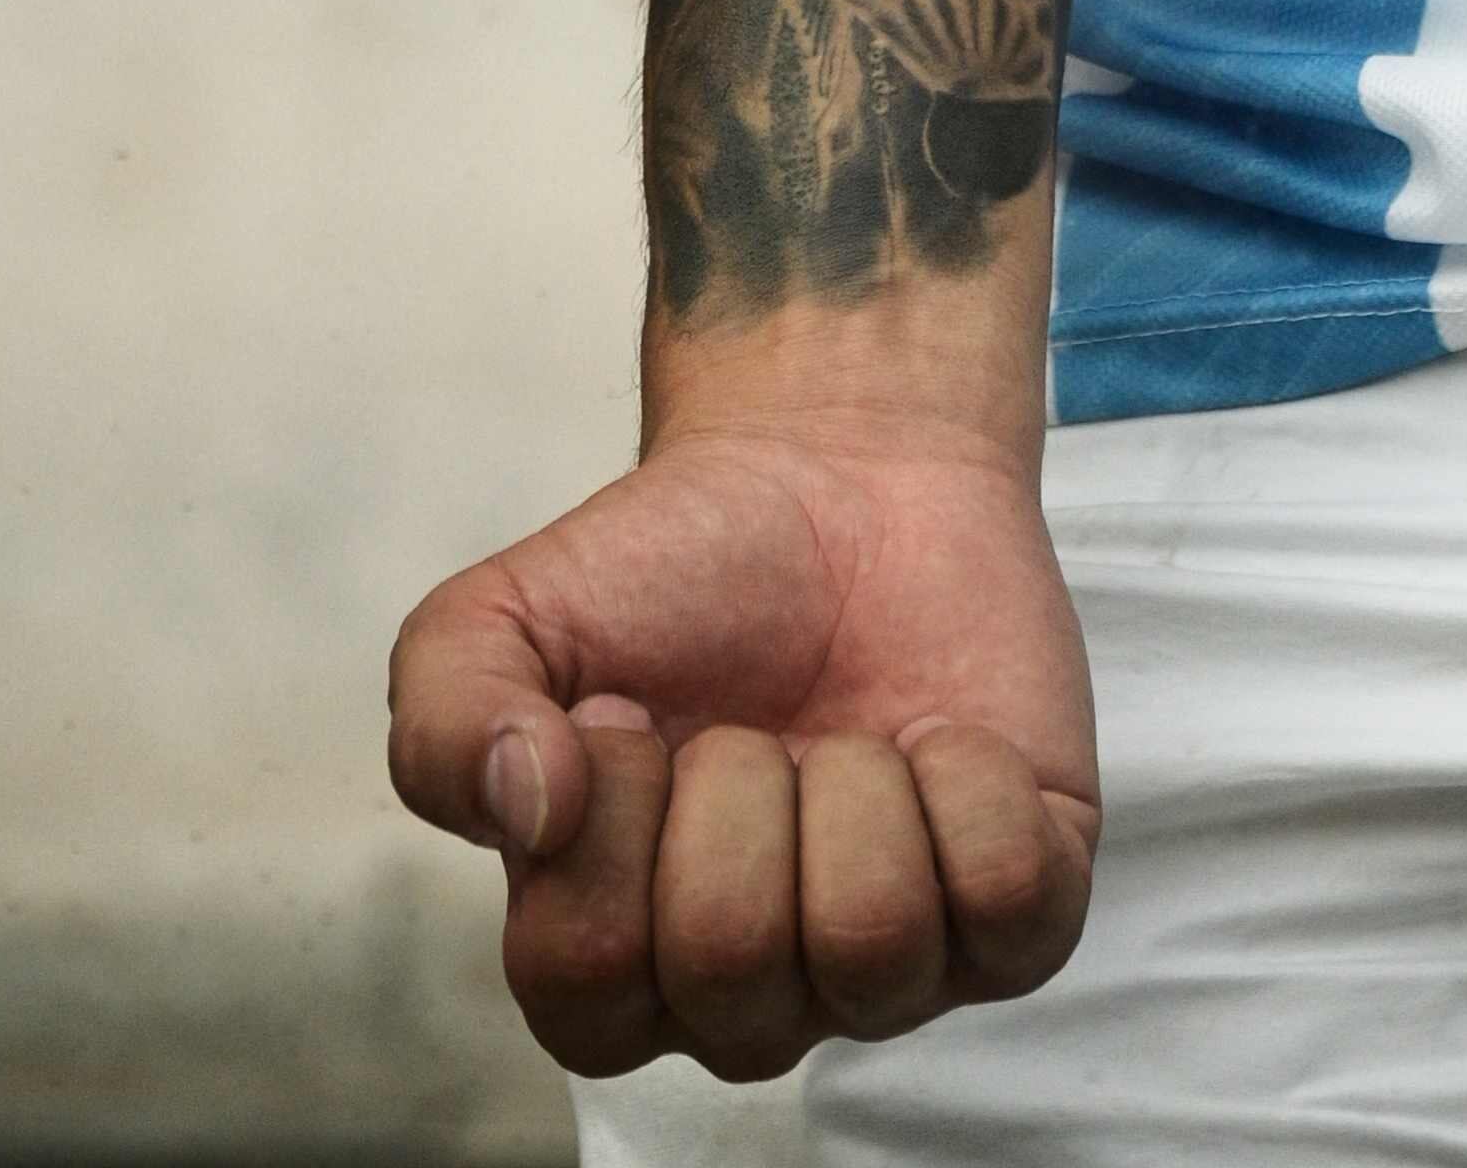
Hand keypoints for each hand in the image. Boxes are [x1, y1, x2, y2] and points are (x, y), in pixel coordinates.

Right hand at [388, 414, 1096, 1080]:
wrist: (838, 467)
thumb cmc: (674, 569)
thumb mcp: (506, 616)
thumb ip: (449, 718)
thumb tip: (530, 807)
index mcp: (614, 966)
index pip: (585, 981)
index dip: (607, 822)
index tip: (625, 710)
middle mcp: (750, 999)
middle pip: (733, 968)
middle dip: (735, 786)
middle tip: (747, 721)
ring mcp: (890, 969)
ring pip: (873, 942)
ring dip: (855, 783)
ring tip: (843, 730)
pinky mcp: (1017, 914)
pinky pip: (1010, 900)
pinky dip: (972, 781)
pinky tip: (937, 736)